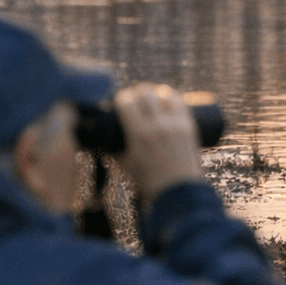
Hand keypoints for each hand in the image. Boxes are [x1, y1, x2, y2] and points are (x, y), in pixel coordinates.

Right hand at [112, 84, 205, 202]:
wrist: (178, 192)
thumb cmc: (147, 181)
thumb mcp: (123, 164)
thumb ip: (110, 150)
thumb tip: (96, 140)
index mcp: (139, 135)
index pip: (126, 101)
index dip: (121, 98)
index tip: (120, 101)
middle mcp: (158, 126)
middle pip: (145, 93)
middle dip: (137, 92)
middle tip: (134, 99)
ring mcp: (176, 125)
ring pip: (164, 93)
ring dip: (154, 92)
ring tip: (150, 97)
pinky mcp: (189, 126)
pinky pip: (180, 101)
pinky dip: (171, 96)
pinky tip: (166, 95)